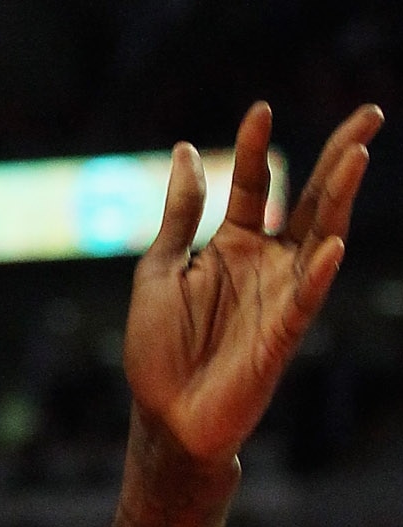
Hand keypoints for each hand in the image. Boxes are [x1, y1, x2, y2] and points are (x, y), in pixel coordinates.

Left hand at [124, 99, 381, 466]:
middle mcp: (266, 264)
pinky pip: (306, 298)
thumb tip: (187, 150)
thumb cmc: (159, 348)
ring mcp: (279, 297)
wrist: (163, 417)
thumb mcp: (160, 266)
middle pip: (310, 200)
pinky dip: (319, 272)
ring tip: (358, 155)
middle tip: (368, 114)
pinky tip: (334, 243)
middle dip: (338, 156)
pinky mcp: (282, 335)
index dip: (254, 148)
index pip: (255, 184)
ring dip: (339, 198)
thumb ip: (181, 212)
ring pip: (320, 238)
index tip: (260, 109)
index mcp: (233, 246)